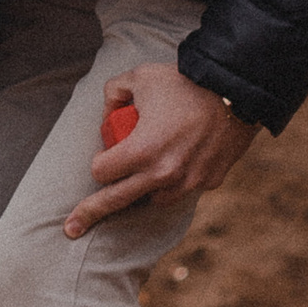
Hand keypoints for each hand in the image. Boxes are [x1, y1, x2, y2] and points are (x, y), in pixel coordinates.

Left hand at [63, 61, 256, 236]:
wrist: (238, 91)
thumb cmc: (185, 83)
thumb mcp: (140, 77)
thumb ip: (114, 92)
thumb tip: (107, 111)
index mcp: (141, 151)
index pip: (101, 173)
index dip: (99, 162)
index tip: (105, 154)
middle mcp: (163, 174)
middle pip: (116, 201)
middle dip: (89, 213)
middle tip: (70, 229)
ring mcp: (188, 182)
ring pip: (153, 199)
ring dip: (144, 189)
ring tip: (145, 171)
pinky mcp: (209, 182)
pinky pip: (183, 189)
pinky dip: (175, 181)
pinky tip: (179, 161)